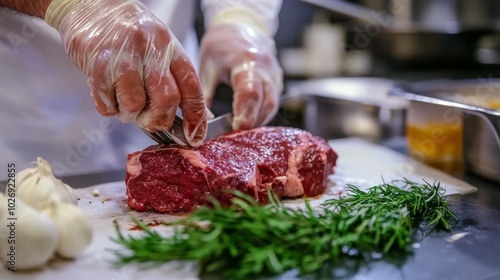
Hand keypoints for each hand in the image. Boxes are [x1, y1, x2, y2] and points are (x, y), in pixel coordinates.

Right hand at [45, 0, 206, 145]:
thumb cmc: (128, 32)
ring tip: (125, 102)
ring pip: (135, 105)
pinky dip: (109, 108)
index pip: (191, 86)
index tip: (194, 135)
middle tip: (150, 120)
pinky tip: (108, 92)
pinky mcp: (97, 65)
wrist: (90, 5)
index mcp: (170, 46)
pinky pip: (107, 105)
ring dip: (130, 114)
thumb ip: (174, 77)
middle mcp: (149, 49)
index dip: (195, 116)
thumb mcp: (158, 46)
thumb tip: (194, 116)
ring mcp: (123, 56)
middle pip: (166, 100)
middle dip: (159, 119)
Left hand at [199, 23, 282, 129]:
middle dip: (253, 121)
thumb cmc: (221, 44)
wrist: (240, 25)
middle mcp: (265, 68)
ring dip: (258, 120)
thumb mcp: (207, 66)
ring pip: (272, 104)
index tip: (236, 128)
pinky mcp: (277, 79)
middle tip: (237, 134)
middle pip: (267, 102)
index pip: (250, 92)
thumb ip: (205, 95)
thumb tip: (200, 122)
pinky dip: (262, 113)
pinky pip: (274, 101)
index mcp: (246, 60)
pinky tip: (249, 119)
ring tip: (241, 129)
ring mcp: (274, 74)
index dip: (245, 113)